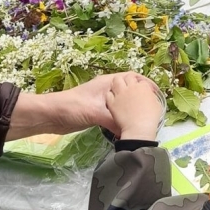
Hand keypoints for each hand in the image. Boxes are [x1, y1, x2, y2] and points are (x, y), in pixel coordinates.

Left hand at [8, 72, 154, 137]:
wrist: (51, 116)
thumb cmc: (72, 107)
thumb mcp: (95, 113)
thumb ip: (114, 121)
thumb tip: (130, 132)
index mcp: (108, 83)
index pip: (133, 78)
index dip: (146, 84)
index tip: (158, 94)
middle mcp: (107, 90)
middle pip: (129, 91)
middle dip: (141, 98)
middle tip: (154, 109)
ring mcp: (102, 101)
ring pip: (122, 104)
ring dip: (131, 109)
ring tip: (144, 118)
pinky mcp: (97, 112)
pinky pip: (115, 114)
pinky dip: (122, 118)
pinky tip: (127, 127)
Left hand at [105, 73, 163, 140]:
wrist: (139, 128)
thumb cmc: (151, 118)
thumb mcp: (156, 105)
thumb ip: (152, 97)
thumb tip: (149, 96)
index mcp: (143, 87)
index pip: (142, 80)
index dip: (143, 84)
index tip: (144, 89)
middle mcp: (131, 87)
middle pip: (129, 76)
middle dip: (130, 79)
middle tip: (131, 84)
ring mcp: (120, 94)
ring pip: (117, 80)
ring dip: (119, 82)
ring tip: (120, 87)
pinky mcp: (112, 102)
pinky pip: (109, 94)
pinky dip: (111, 94)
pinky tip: (113, 98)